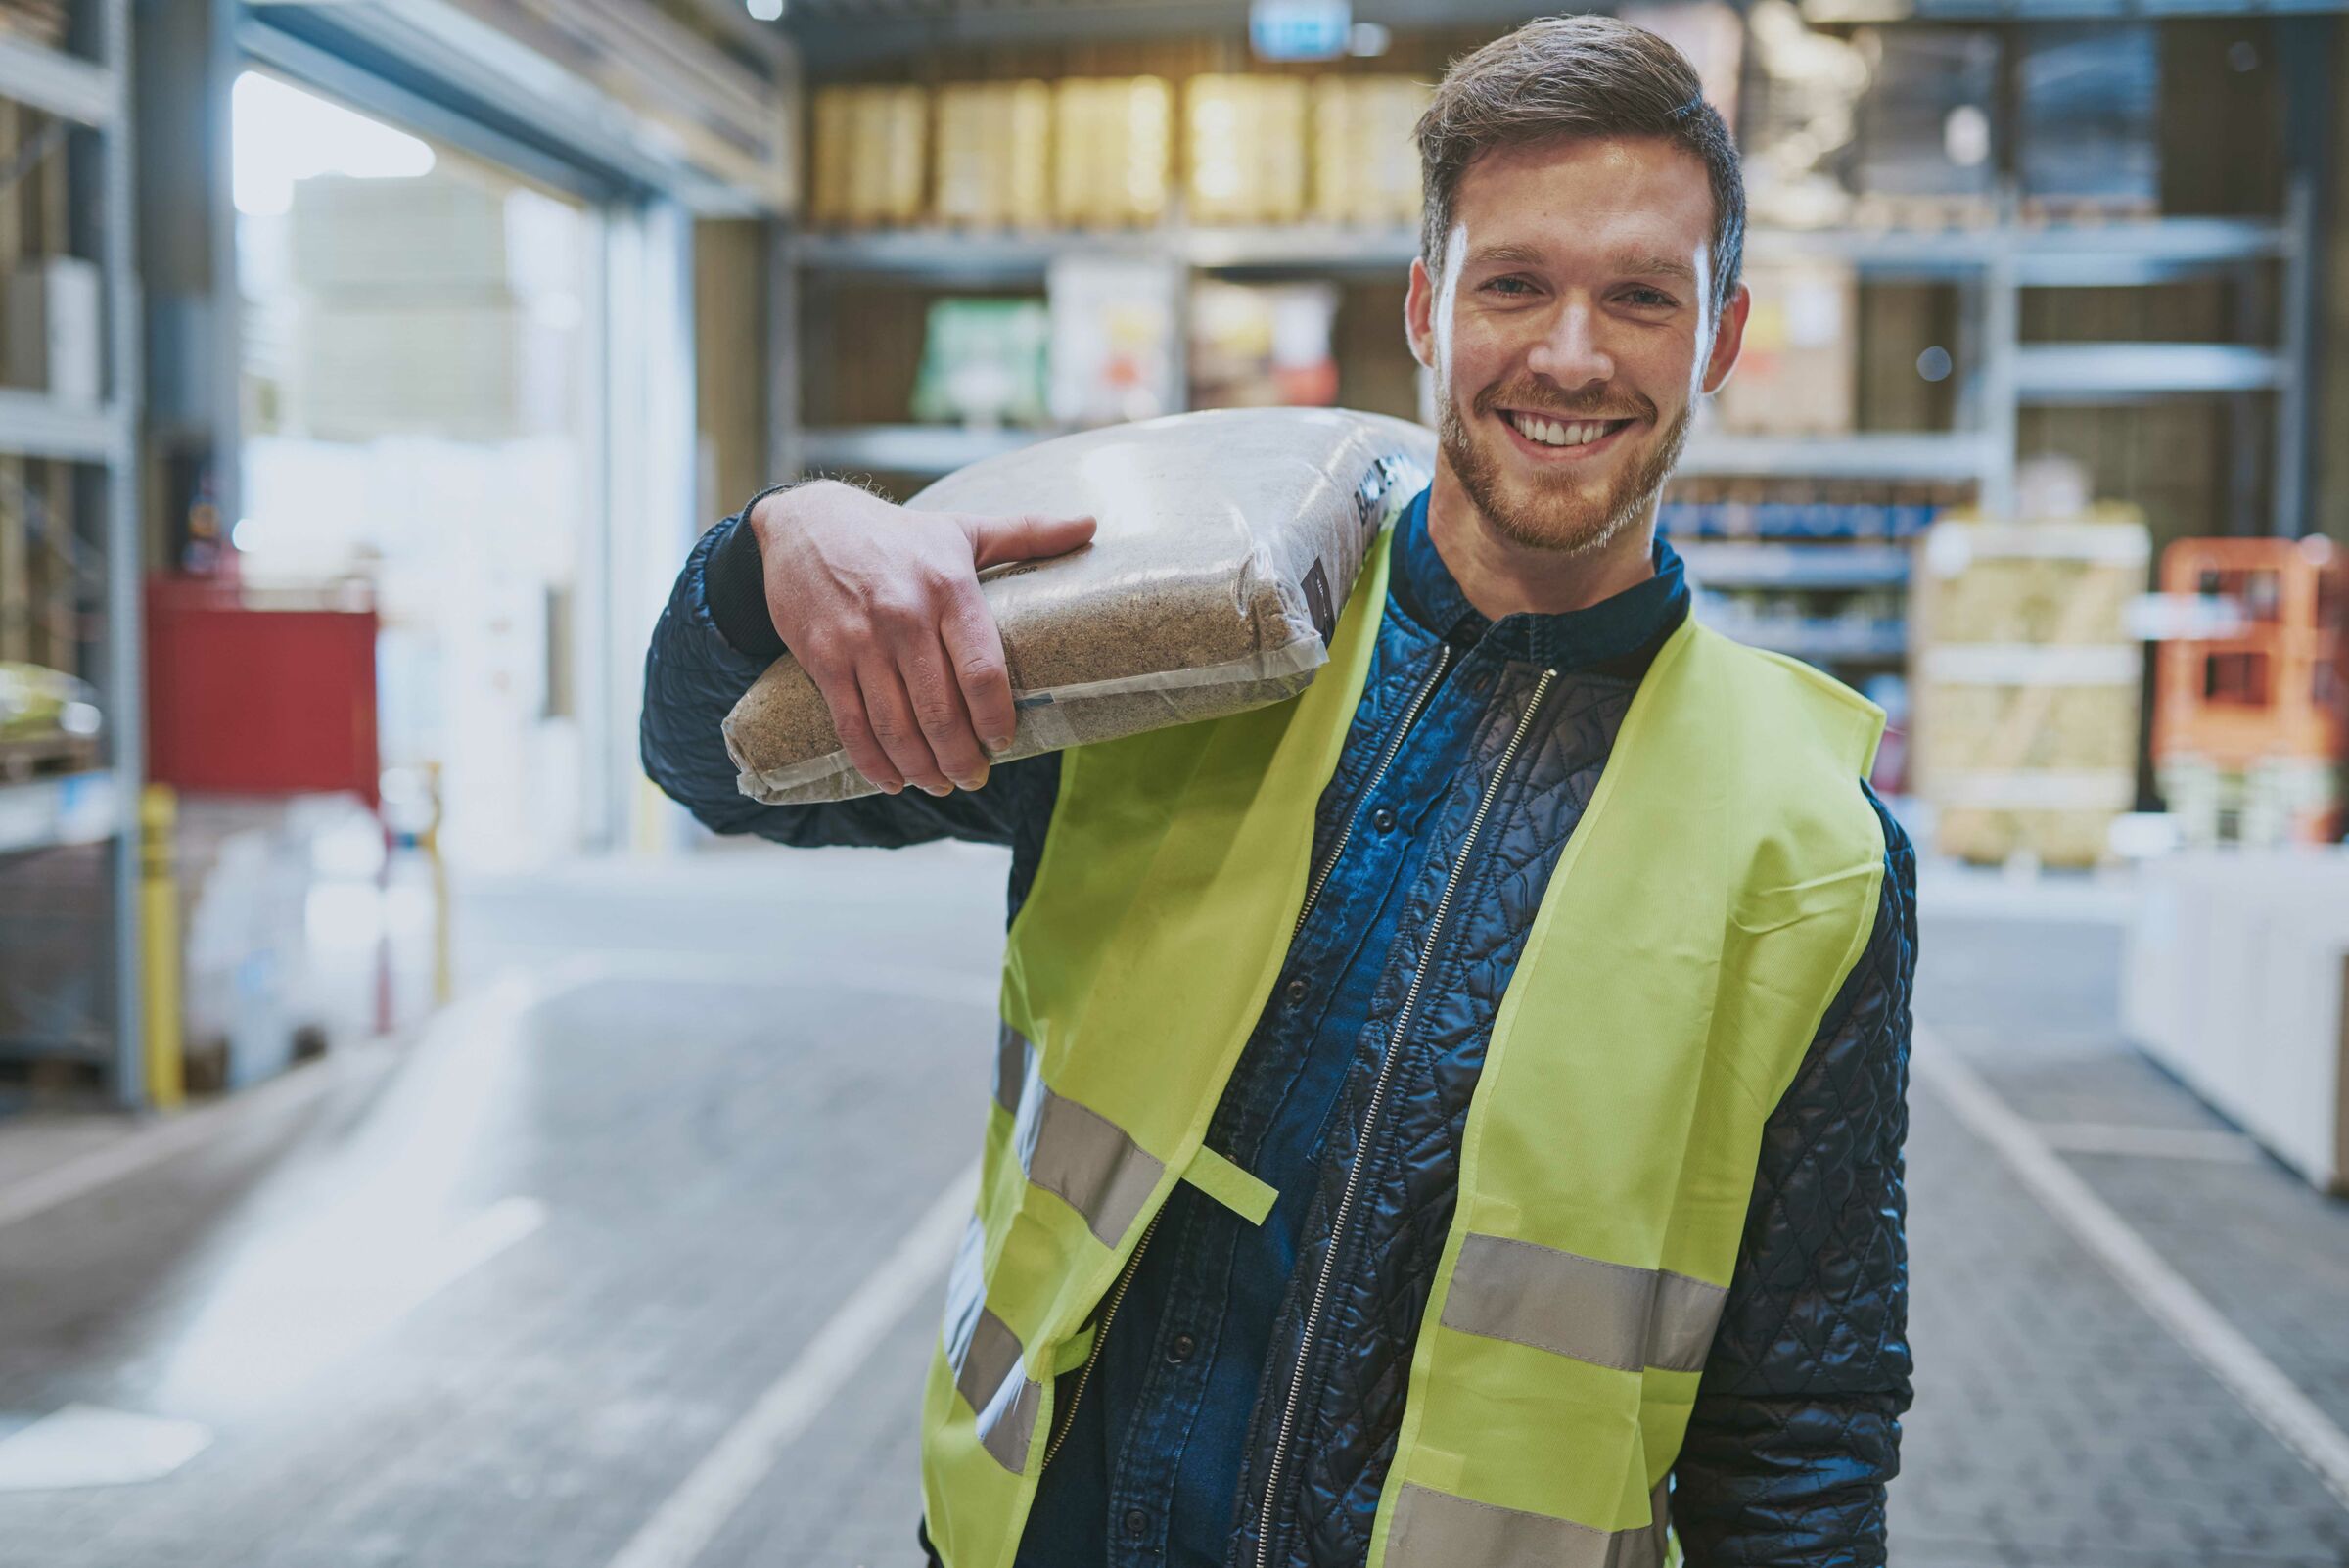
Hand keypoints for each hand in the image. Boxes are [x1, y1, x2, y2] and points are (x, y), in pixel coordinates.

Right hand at [748, 480, 1095, 796]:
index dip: (996, 718)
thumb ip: (1027, 533)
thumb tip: (1091, 524)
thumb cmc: (897, 536)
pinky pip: (852, 725)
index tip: (1004, 742)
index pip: (982, 669)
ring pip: (896, 727)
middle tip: (975, 778)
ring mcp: (860, 641)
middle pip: (940, 711)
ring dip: (922, 769)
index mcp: (947, 587)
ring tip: (940, 784)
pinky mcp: (823, 658)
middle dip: (961, 758)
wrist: (807, 523)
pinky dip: (874, 763)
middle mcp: (904, 616)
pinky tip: (894, 780)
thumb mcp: (963, 528)